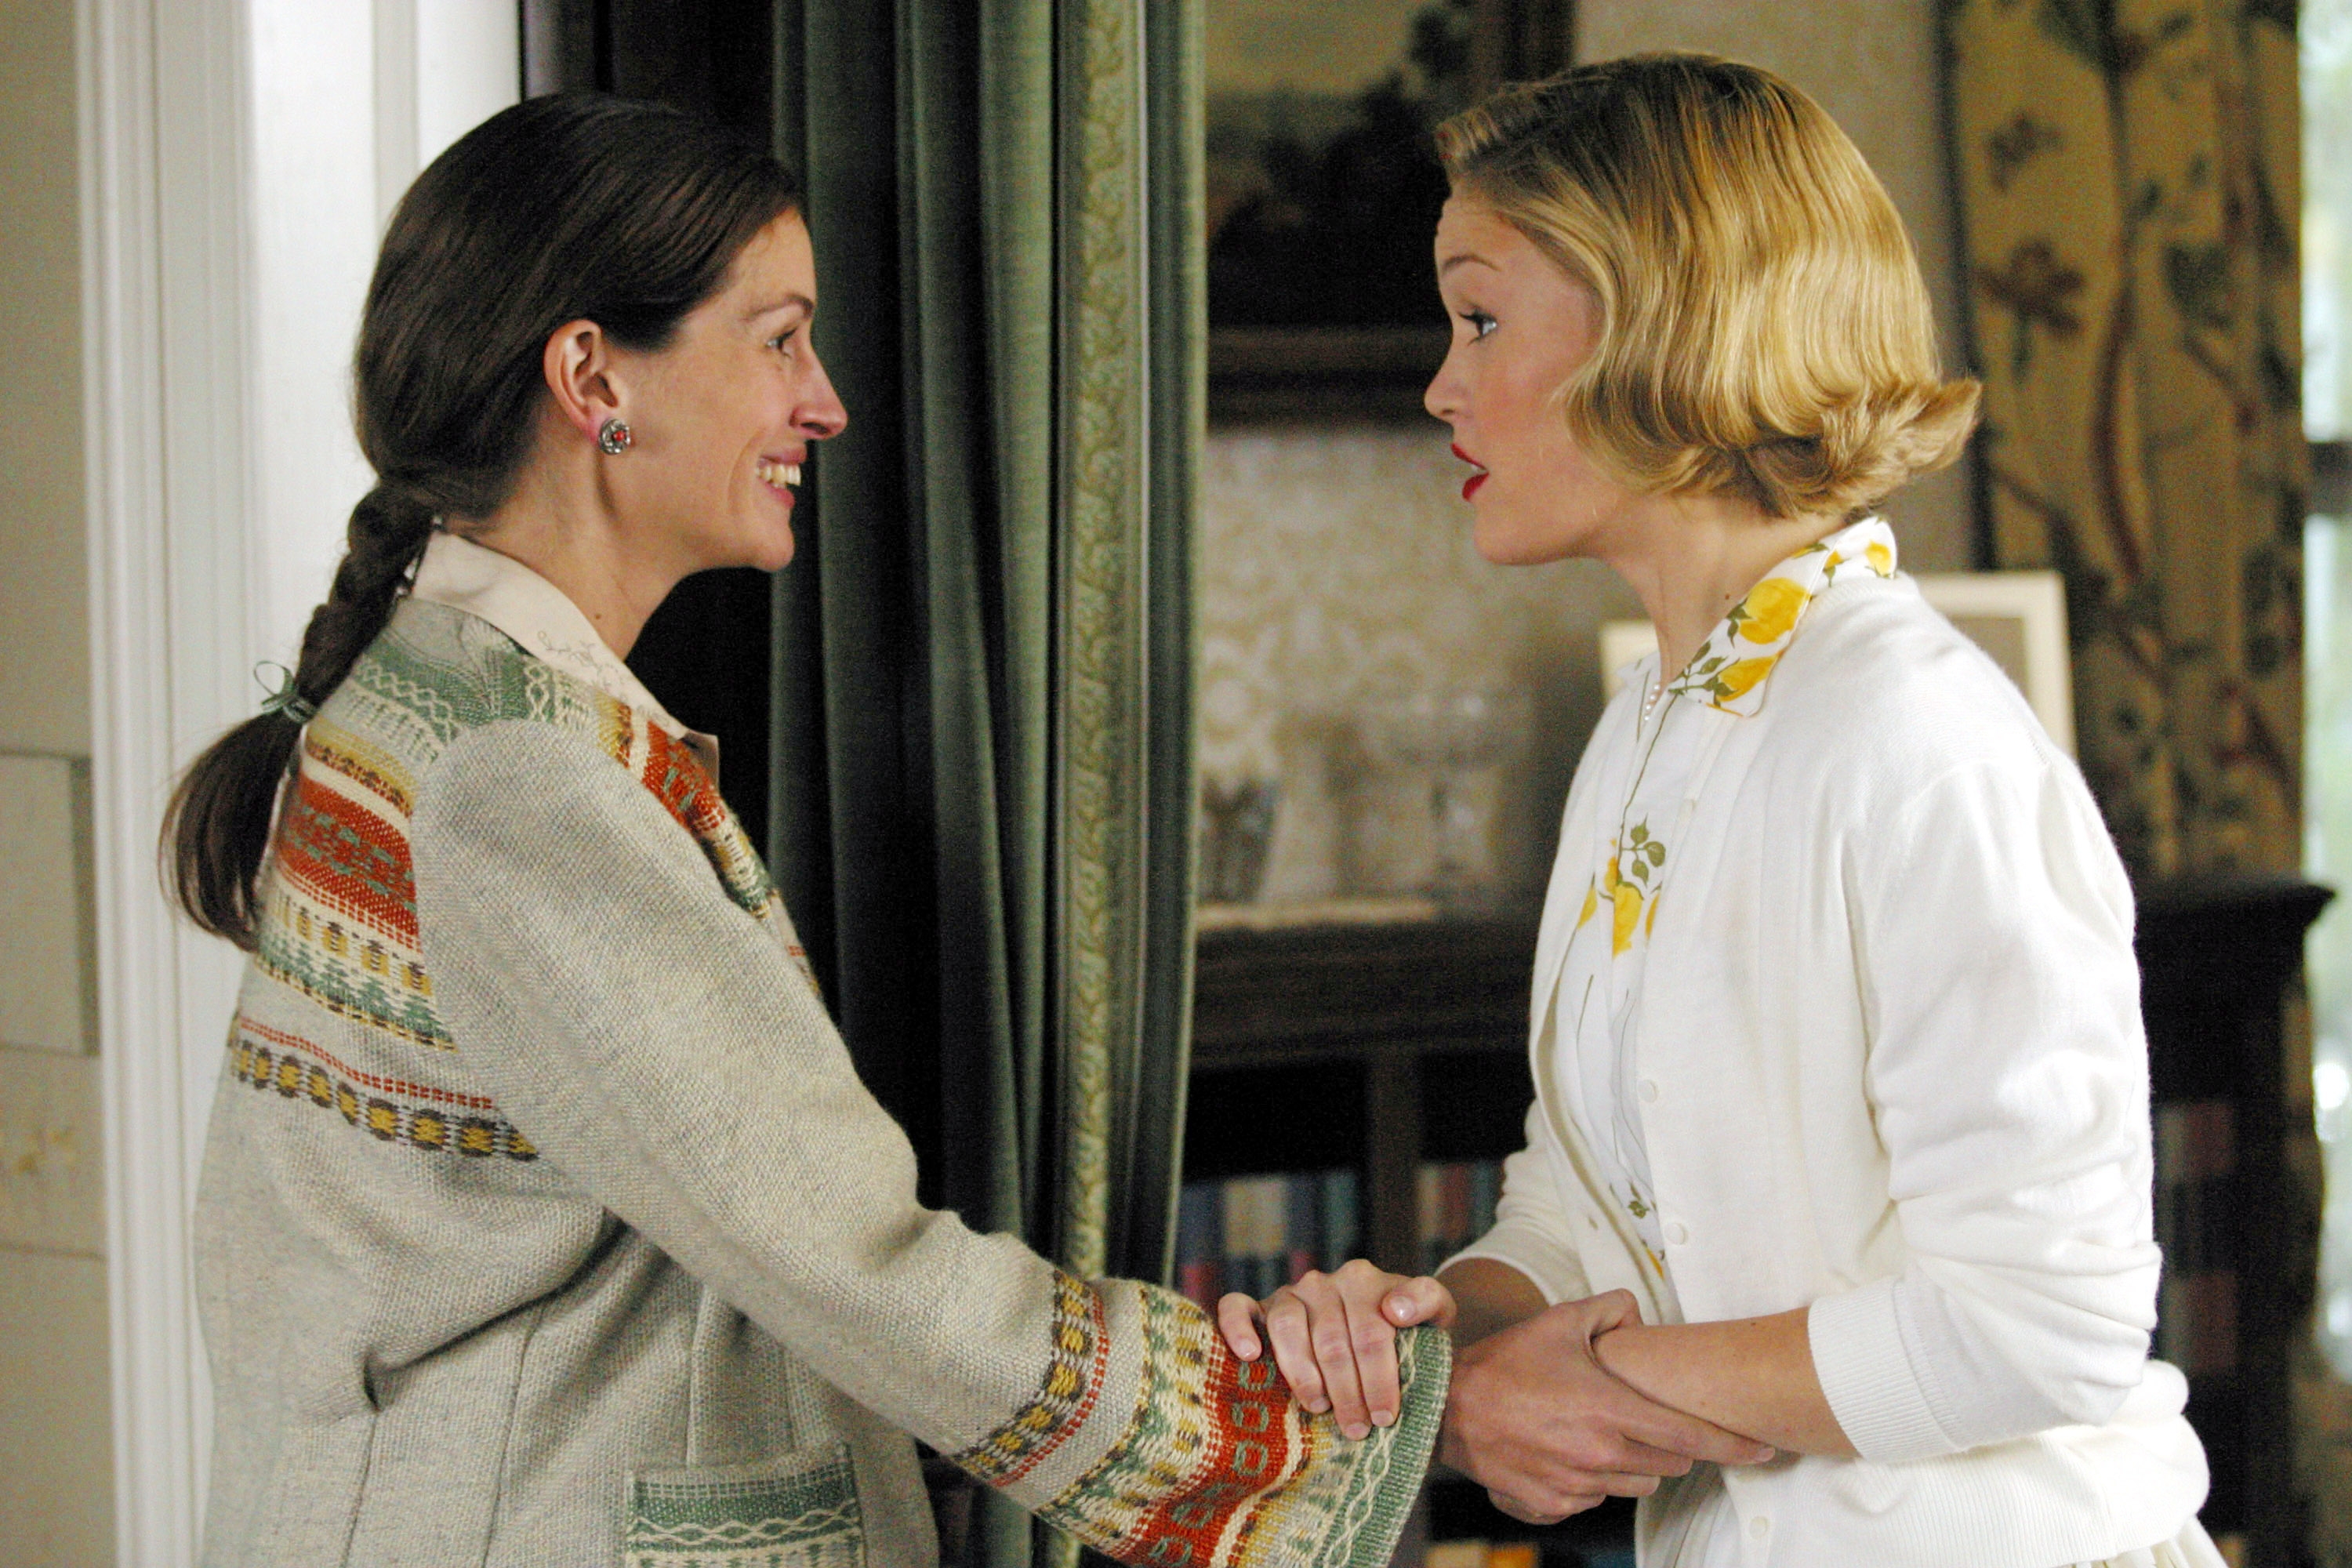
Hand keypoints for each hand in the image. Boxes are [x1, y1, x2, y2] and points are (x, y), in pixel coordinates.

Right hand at [1216, 1260, 1455, 1439]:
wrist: (1374, 1326)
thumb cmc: (1404, 1330)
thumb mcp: (1432, 1314)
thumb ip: (1428, 1302)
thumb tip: (1396, 1310)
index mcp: (1363, 1280)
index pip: (1370, 1333)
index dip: (1379, 1379)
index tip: (1386, 1417)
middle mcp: (1323, 1282)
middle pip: (1331, 1340)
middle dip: (1347, 1392)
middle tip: (1357, 1429)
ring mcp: (1289, 1292)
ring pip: (1287, 1327)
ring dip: (1303, 1374)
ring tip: (1319, 1407)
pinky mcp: (1259, 1306)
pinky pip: (1237, 1307)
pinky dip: (1238, 1328)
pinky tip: (1251, 1356)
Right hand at [1440, 1290, 1774, 1519]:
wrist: (1446, 1406)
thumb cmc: (1506, 1361)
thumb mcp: (1561, 1321)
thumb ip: (1611, 1309)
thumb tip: (1639, 1314)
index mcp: (1611, 1411)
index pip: (1693, 1438)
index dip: (1735, 1447)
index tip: (1765, 1450)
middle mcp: (1601, 1455)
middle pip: (1671, 1464)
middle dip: (1670, 1444)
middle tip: (1644, 1419)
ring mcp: (1577, 1486)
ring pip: (1636, 1485)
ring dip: (1633, 1464)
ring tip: (1599, 1433)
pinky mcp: (1552, 1506)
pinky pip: (1595, 1499)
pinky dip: (1592, 1480)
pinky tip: (1566, 1452)